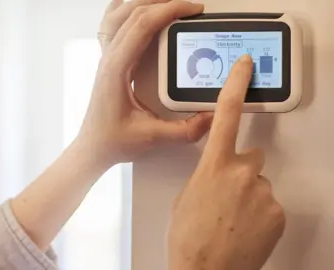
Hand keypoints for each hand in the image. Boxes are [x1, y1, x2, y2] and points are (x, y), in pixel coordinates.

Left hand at [77, 0, 212, 164]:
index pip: (142, 26)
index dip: (169, 11)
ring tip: (168, 3)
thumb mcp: (151, 137)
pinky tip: (139, 12)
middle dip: (162, 2)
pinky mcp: (109, 62)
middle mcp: (108, 58)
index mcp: (116, 69)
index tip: (192, 9)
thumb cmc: (113, 140)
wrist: (92, 147)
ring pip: (120, 14)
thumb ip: (184, 130)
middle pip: (132, 13)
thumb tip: (212, 117)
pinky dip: (126, 12)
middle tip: (188, 6)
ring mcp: (106, 58)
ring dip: (143, 3)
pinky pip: (113, 25)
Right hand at [167, 55, 285, 269]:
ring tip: (233, 217)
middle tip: (227, 194)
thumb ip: (206, 174)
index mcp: (213, 166)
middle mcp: (241, 173)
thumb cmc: (188, 238)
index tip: (244, 68)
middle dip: (241, 169)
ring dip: (249, 194)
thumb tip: (219, 172)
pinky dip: (260, 212)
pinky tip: (244, 226)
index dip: (236, 86)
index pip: (226, 115)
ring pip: (259, 182)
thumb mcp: (187, 196)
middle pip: (251, 157)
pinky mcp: (277, 212)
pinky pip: (270, 202)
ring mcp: (262, 192)